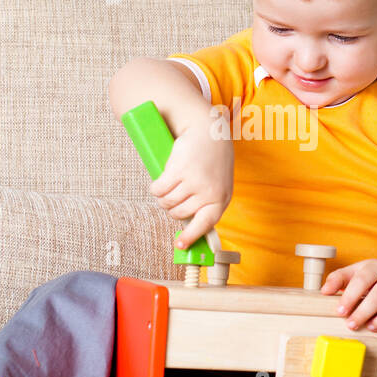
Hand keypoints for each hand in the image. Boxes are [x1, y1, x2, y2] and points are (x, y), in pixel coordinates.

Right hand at [149, 113, 233, 247]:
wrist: (208, 130)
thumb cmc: (212, 159)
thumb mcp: (218, 183)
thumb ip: (208, 202)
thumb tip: (189, 226)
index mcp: (221, 198)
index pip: (205, 224)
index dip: (191, 236)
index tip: (179, 246)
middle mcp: (208, 193)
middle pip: (178, 213)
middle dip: (171, 207)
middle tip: (174, 195)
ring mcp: (193, 182)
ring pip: (167, 202)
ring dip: (162, 197)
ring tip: (168, 185)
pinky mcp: (178, 171)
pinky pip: (158, 190)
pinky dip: (155, 188)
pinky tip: (159, 181)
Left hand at [320, 259, 376, 333]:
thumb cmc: (375, 277)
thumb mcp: (357, 272)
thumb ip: (339, 279)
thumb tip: (324, 291)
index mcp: (376, 267)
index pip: (363, 279)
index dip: (350, 296)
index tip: (340, 311)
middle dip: (364, 312)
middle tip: (351, 325)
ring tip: (370, 327)